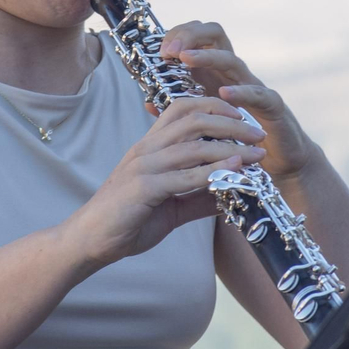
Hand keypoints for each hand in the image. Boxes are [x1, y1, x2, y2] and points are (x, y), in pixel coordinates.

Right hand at [65, 96, 266, 268]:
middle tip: (258, 134)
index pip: (182, 109)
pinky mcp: (143, 188)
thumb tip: (231, 192)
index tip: (242, 119)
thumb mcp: (170, 206)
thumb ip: (198, 197)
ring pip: (193, 145)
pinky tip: (234, 173)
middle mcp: (147, 149)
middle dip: (231, 123)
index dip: (215, 107)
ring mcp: (144, 166)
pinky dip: (213, 173)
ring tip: (256, 154)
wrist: (89, 241)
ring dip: (229, 148)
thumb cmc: (127, 221)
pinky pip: (184, 176)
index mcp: (150, 146)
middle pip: (194, 120)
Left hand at [158, 21, 317, 179]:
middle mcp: (233, 73)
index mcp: (215, 72)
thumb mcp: (204, 122)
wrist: (278, 162)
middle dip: (190, 35)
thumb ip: (179, 110)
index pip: (197, 37)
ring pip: (232, 59)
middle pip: (214, 34)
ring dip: (207, 57)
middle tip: (170, 49)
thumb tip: (148, 102)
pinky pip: (258, 93)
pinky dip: (241, 92)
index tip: (159, 49)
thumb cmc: (239, 138)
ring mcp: (254, 86)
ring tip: (185, 59)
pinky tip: (223, 94)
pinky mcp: (272, 106)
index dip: (177, 35)